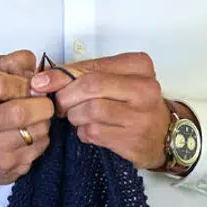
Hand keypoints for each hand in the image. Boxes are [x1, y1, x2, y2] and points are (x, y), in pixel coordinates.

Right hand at [0, 50, 55, 185]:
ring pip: (35, 131)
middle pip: (19, 112)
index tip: (28, 85)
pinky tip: (31, 134)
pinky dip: (42, 138)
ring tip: (36, 118)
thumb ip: (12, 63)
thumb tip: (38, 69)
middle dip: (40, 104)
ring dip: (44, 121)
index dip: (22, 82)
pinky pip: (39, 148)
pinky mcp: (5, 169)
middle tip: (43, 102)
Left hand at [29, 52, 170, 169]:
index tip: (41, 83)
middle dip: (66, 97)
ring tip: (78, 118)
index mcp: (139, 65)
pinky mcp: (134, 140)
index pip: (91, 67)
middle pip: (90, 87)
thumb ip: (84, 74)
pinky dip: (84, 132)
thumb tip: (43, 80)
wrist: (165, 136)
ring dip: (74, 116)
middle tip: (60, 106)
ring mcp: (141, 116)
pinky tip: (89, 130)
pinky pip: (94, 133)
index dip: (61, 75)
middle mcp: (145, 88)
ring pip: (89, 111)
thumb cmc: (134, 103)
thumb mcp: (116, 80)